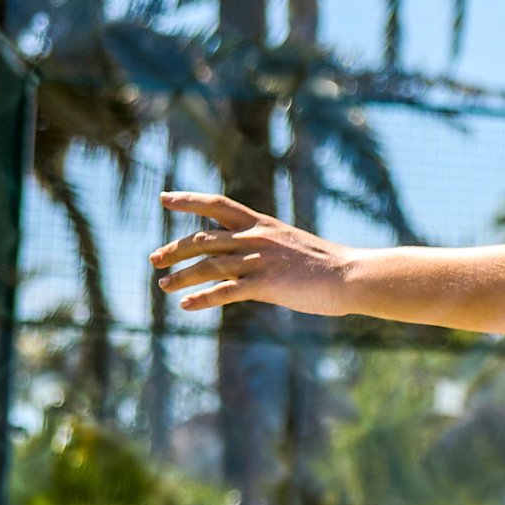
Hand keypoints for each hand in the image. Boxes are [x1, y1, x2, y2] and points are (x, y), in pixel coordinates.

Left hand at [152, 192, 352, 316]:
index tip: (164, 198)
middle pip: (202, 239)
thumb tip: (240, 261)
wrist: (351, 276)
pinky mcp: (265, 284)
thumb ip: (261, 249)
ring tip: (162, 285)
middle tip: (154, 259)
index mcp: (262, 224)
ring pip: (208, 266)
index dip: (188, 200)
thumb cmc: (326, 265)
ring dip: (181, 276)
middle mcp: (255, 238)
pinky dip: (202, 298)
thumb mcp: (289, 246)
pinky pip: (225, 291)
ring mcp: (259, 260)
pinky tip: (186, 305)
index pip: (217, 204)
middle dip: (174, 249)